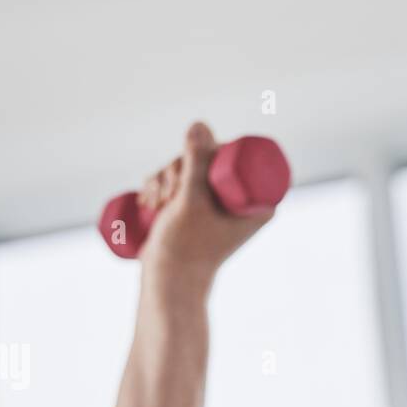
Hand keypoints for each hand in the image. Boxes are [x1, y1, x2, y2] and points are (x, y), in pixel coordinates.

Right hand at [137, 121, 276, 288]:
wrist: (169, 282)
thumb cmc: (185, 246)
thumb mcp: (190, 199)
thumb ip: (195, 162)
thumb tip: (199, 124)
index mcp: (259, 203)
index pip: (232, 154)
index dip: (204, 153)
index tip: (186, 179)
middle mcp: (242, 204)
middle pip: (208, 159)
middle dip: (178, 167)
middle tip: (169, 193)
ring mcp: (217, 209)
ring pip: (189, 170)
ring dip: (164, 178)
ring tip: (155, 203)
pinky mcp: (196, 213)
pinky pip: (178, 185)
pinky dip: (159, 186)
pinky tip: (148, 198)